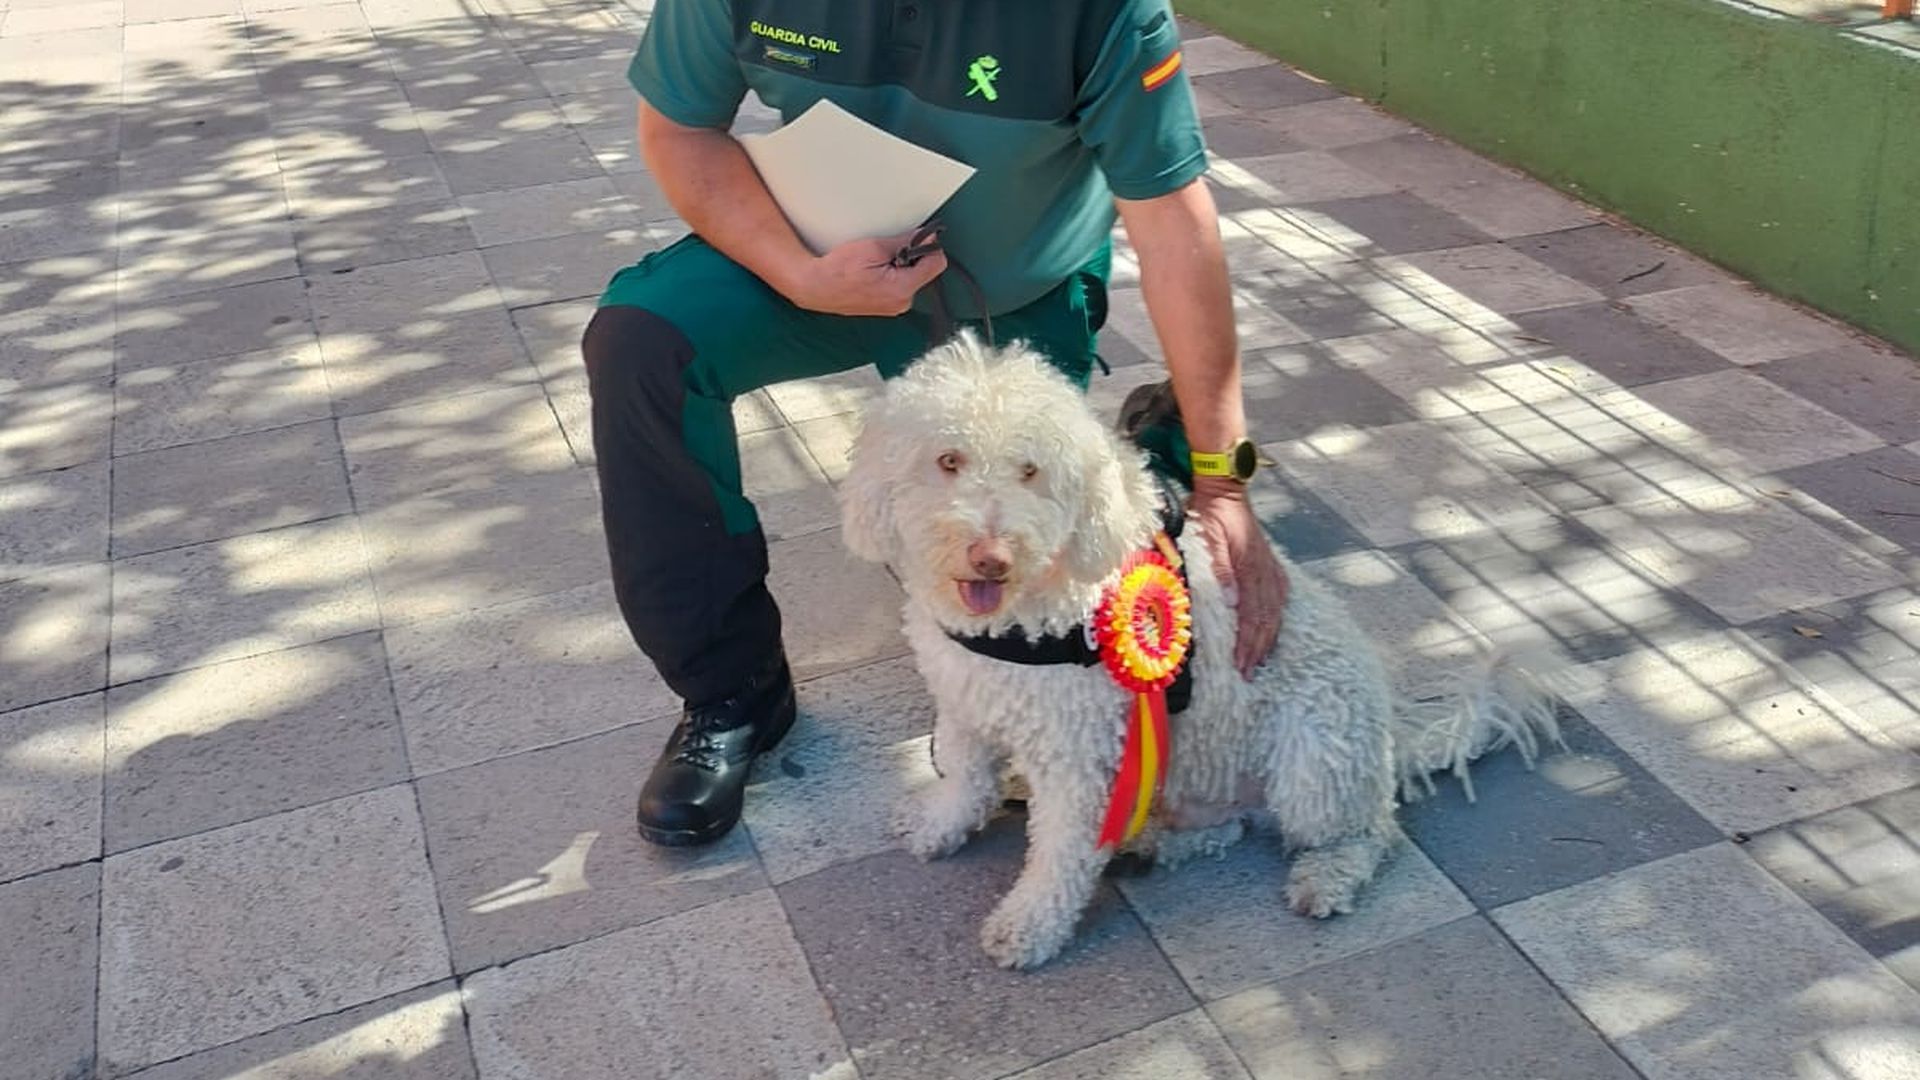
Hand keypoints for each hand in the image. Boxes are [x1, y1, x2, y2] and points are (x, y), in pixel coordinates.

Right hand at [781, 230, 947, 316]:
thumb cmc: (839, 269)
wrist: (816, 287)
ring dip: (902, 265)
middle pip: (925, 271)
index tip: (918, 237)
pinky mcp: (887, 307)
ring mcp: (894, 308)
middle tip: (887, 250)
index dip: (930, 246)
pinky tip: (874, 271)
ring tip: (877, 262)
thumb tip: (928, 238)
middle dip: (913, 257)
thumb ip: (906, 243)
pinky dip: (893, 275)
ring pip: (913, 278)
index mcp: (902, 289)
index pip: (937, 264)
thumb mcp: (875, 248)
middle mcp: (902, 303)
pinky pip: (900, 286)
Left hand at [1190, 479, 1287, 678]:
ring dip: (1268, 638)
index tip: (1241, 665)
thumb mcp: (1207, 539)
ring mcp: (1270, 568)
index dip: (1248, 643)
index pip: (1253, 615)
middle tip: (1248, 673)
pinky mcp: (1270, 565)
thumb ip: (1219, 570)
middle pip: (1267, 619)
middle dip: (1258, 649)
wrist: (1224, 491)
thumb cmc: (1211, 515)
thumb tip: (1232, 601)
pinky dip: (1275, 618)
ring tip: (1259, 660)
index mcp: (1250, 568)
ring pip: (1275, 611)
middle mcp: (1266, 571)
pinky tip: (1272, 629)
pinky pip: (1278, 598)